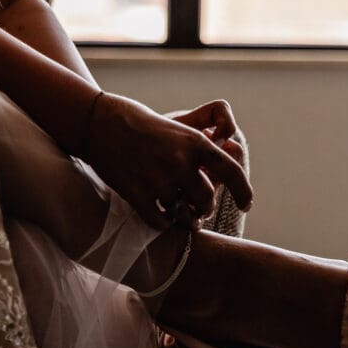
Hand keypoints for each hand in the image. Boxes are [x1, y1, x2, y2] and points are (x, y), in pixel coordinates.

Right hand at [79, 93, 252, 229]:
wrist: (100, 124)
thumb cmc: (144, 124)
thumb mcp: (180, 126)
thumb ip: (206, 144)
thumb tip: (235, 153)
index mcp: (195, 143)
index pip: (233, 172)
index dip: (244, 193)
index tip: (246, 205)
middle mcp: (180, 162)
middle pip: (207, 199)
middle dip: (207, 209)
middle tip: (202, 212)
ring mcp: (157, 179)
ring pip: (183, 213)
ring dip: (186, 219)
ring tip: (186, 219)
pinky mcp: (136, 194)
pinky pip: (159, 222)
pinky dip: (164, 224)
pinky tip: (163, 219)